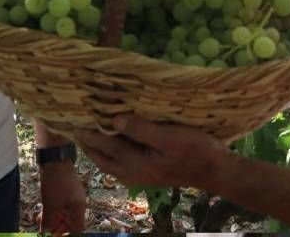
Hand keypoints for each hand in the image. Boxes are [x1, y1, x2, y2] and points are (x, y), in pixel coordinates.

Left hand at [39, 161, 86, 234]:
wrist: (54, 159)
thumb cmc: (54, 183)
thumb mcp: (49, 206)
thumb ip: (48, 222)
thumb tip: (45, 233)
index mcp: (79, 208)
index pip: (78, 229)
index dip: (67, 235)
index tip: (55, 235)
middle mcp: (79, 203)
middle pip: (71, 223)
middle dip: (58, 228)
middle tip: (46, 230)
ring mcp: (73, 196)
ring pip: (65, 214)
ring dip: (54, 220)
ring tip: (41, 221)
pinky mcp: (67, 190)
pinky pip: (62, 206)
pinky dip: (54, 211)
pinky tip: (43, 212)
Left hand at [76, 115, 229, 190]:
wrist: (214, 170)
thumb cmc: (194, 150)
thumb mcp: (169, 137)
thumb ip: (141, 129)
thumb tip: (114, 120)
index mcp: (134, 164)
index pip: (104, 145)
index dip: (89, 130)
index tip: (75, 115)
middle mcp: (131, 172)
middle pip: (100, 157)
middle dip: (87, 141)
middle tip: (74, 122)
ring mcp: (138, 174)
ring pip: (108, 161)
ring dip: (97, 146)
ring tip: (88, 128)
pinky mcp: (146, 172)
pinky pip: (119, 161)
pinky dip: (110, 149)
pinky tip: (113, 138)